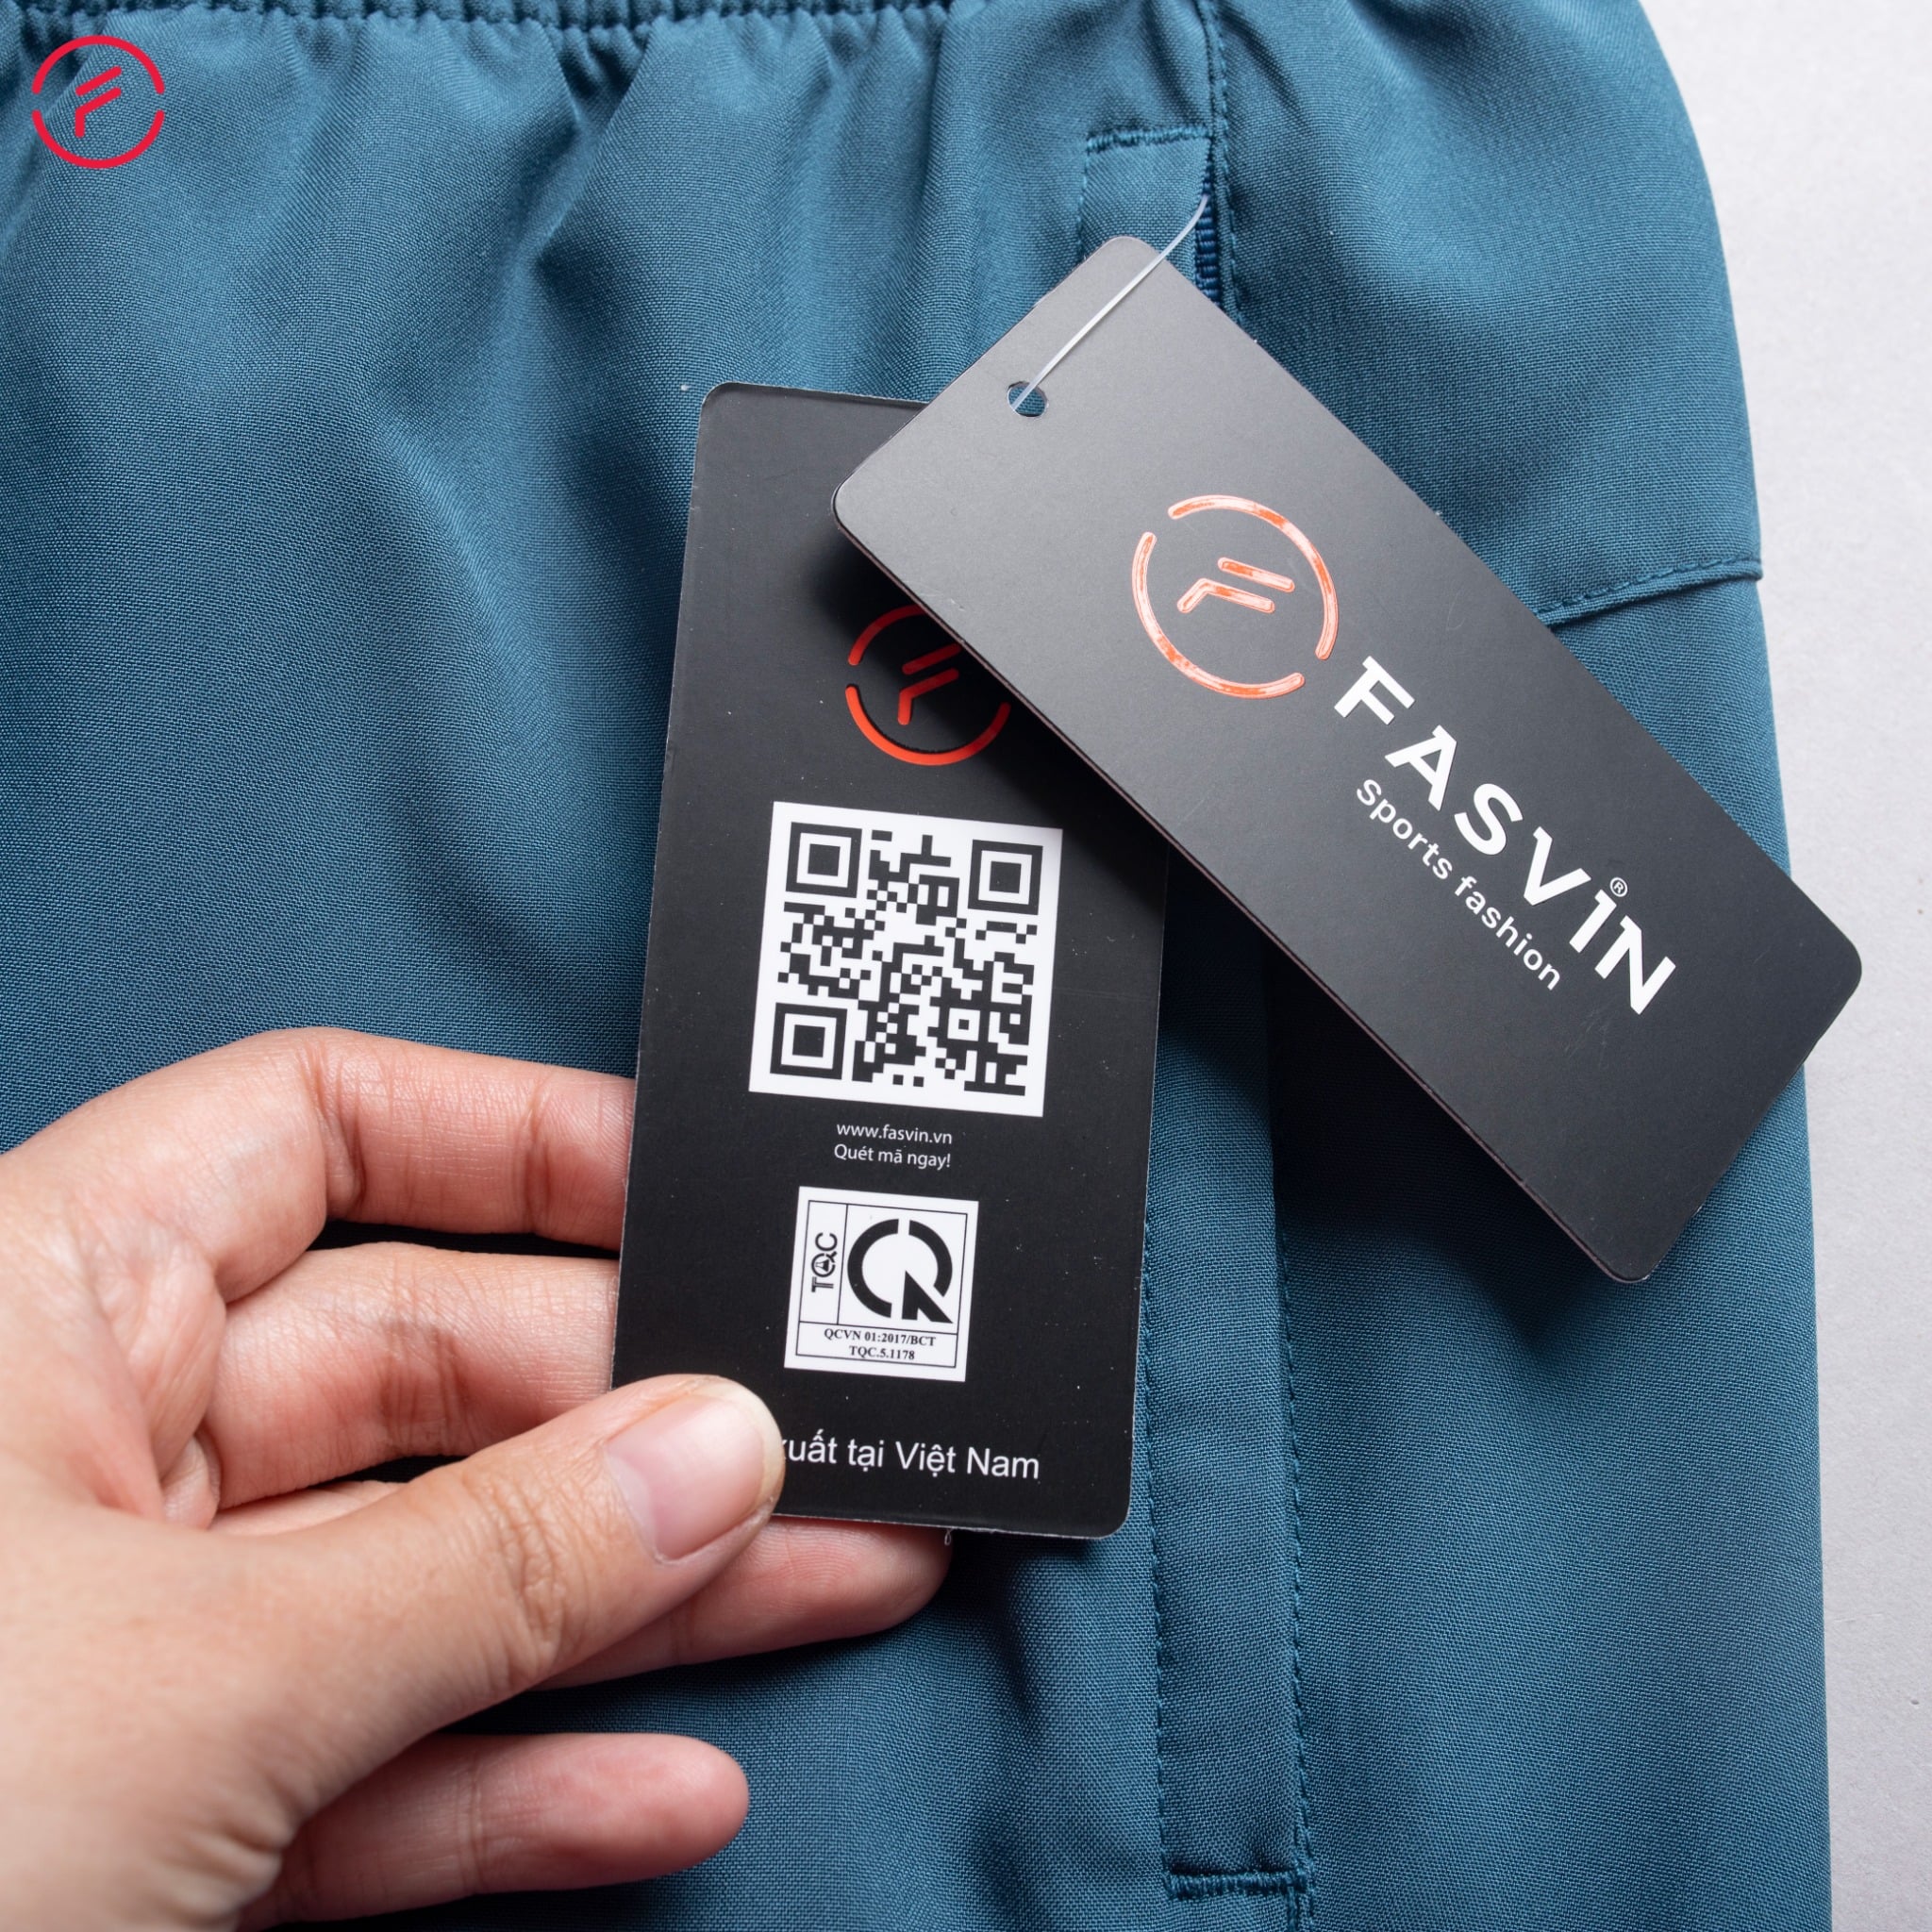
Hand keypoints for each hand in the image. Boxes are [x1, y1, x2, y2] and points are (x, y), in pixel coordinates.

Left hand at [0, 1030, 947, 1928]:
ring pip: (433, 1576)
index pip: (317, 1130)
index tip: (703, 1186)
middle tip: (833, 1441)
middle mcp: (94, 1446)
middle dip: (642, 1419)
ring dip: (639, 1599)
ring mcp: (131, 1643)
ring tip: (841, 1583)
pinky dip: (522, 1786)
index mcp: (46, 1306)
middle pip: (428, 1373)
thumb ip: (482, 1565)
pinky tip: (670, 1788)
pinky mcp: (153, 1820)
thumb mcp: (195, 1675)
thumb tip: (717, 1452)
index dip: (516, 1140)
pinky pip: (377, 1766)